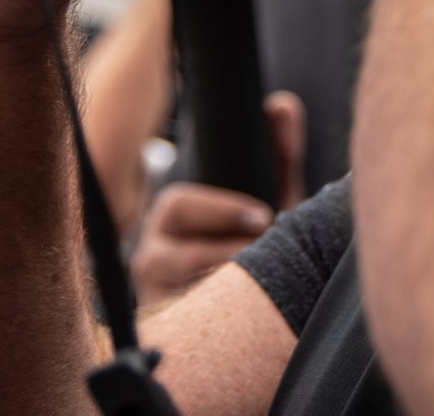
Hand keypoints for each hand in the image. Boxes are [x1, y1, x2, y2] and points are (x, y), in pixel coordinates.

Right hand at [131, 91, 306, 305]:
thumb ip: (278, 157)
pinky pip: (181, 326)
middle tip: (265, 250)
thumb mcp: (267, 203)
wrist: (238, 317)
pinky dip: (211, 321)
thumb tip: (282, 105)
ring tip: (257, 286)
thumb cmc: (251, 249)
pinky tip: (235, 319)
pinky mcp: (159, 330)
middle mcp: (151, 255)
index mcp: (172, 219)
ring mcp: (151, 297)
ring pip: (176, 290)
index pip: (178, 204)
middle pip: (168, 253)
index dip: (220, 209)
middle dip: (221, 250)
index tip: (264, 218)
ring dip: (220, 284)